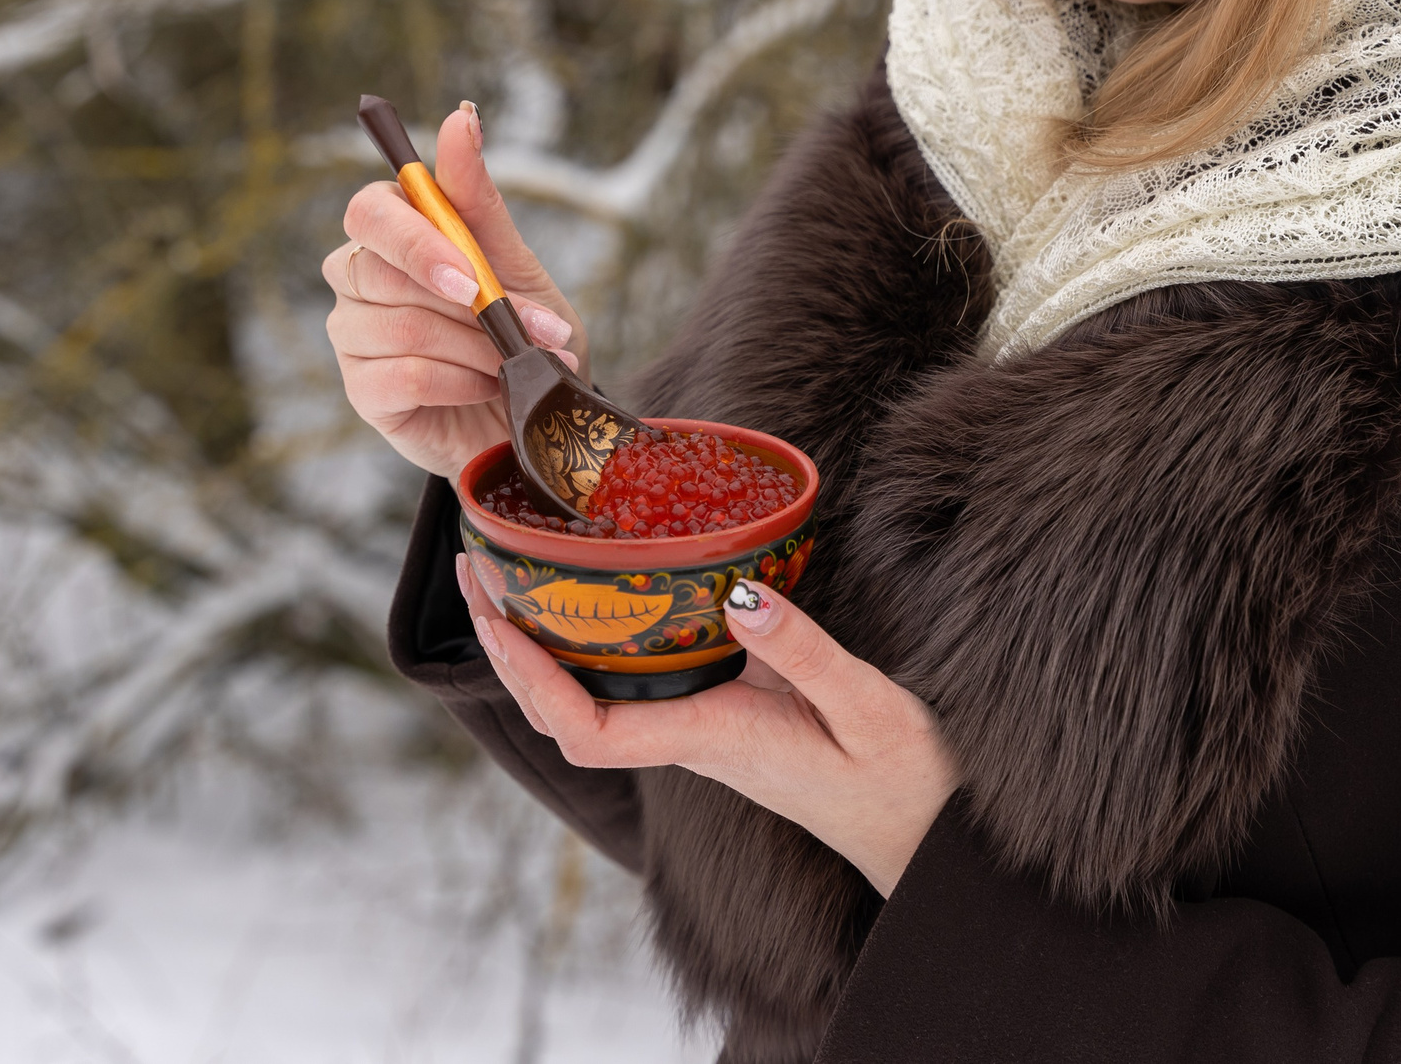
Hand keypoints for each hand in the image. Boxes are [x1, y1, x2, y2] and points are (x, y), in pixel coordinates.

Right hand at [324, 102, 587, 479]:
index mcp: (393, 233)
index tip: (472, 272)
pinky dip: (460, 382)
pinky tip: (485, 388)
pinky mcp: (363, 392)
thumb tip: (461, 115)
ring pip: (400, 327)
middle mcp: (358, 278)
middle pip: (375, 271)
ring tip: (517, 363)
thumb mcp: (517, 263)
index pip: (370, 211)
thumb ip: (479, 198)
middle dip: (467, 306)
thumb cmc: (527, 331)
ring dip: (476, 349)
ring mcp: (354, 336)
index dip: (416, 240)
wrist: (544, 414)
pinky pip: (403, 376)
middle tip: (525, 330)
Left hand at [458, 555, 956, 896]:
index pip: (589, 732)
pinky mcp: (721, 716)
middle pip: (568, 713)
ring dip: (540, 648)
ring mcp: (702, 730)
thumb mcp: (865, 704)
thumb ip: (804, 652)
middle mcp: (691, 739)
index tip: (500, 618)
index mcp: (711, 739)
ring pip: (593, 701)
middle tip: (477, 570)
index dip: (533, 680)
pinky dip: (594, 646)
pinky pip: (633, 687)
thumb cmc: (899, 776)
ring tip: (509, 576)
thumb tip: (739, 595)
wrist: (923, 830)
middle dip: (512, 649)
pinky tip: (591, 603)